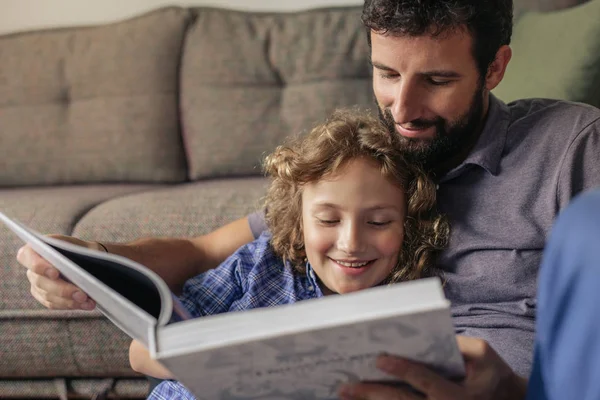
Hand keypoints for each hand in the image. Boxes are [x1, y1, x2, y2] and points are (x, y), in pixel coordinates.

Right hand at [17, 234, 101, 309]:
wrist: (84, 258)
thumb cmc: (80, 249)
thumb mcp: (77, 244)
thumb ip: (73, 248)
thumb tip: (79, 260)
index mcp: (34, 249)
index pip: (26, 257)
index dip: (39, 266)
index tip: (55, 273)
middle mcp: (32, 268)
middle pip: (41, 281)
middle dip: (63, 290)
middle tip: (81, 295)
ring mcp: (37, 284)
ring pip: (48, 296)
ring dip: (70, 301)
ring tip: (88, 301)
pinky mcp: (43, 296)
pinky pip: (54, 304)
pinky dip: (70, 304)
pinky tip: (85, 304)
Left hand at [338, 336, 527, 399]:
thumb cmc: (491, 373)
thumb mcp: (482, 353)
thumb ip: (456, 344)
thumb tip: (420, 333)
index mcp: (459, 395)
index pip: (426, 382)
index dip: (403, 370)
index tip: (380, 359)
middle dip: (373, 394)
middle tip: (347, 386)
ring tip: (345, 394)